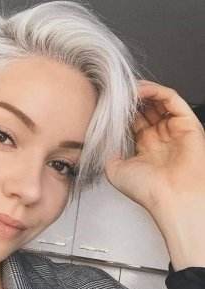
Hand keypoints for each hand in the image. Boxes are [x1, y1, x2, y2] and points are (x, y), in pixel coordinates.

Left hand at [105, 80, 204, 269]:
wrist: (171, 198)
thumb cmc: (148, 190)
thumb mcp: (115, 170)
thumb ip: (108, 152)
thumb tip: (100, 139)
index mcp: (145, 147)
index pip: (132, 121)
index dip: (119, 111)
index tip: (104, 104)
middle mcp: (160, 137)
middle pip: (144, 109)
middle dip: (128, 100)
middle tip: (113, 93)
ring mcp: (173, 129)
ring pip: (157, 100)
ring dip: (140, 92)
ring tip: (124, 89)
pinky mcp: (187, 123)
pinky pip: (171, 99)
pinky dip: (155, 90)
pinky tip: (138, 90)